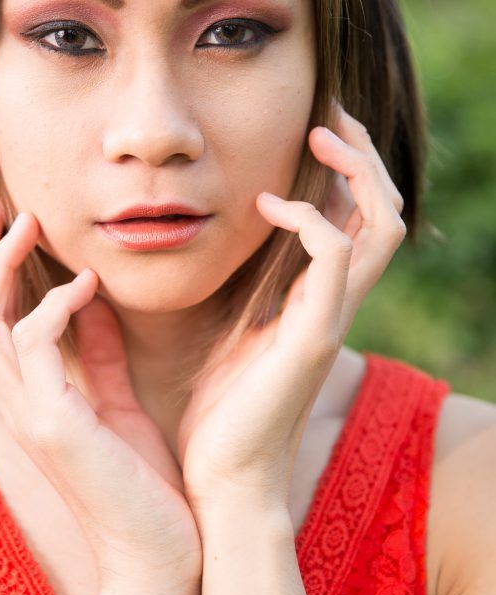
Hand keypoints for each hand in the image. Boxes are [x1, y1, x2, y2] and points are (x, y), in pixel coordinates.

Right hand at [0, 187, 201, 593]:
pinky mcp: (55, 426)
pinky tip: (87, 283)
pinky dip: (53, 303)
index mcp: (29, 397)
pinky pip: (33, 344)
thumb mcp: (119, 404)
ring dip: (2, 263)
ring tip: (30, 221)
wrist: (162, 558)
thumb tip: (95, 300)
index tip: (10, 217)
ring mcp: (29, 415)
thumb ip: (100, 353)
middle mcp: (16, 402)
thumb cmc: (143, 485)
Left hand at [177, 100, 406, 515]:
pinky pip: (337, 257)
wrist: (221, 483)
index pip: (358, 220)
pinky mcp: (314, 336)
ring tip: (318, 133)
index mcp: (317, 301)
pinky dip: (310, 219)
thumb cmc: (218, 414)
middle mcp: (337, 305)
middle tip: (329, 112)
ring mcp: (331, 319)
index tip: (312, 127)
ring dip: (355, 170)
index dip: (347, 170)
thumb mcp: (225, 331)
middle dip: (363, 155)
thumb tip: (209, 238)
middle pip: (384, 212)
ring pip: (380, 225)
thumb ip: (236, 287)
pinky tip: (265, 207)